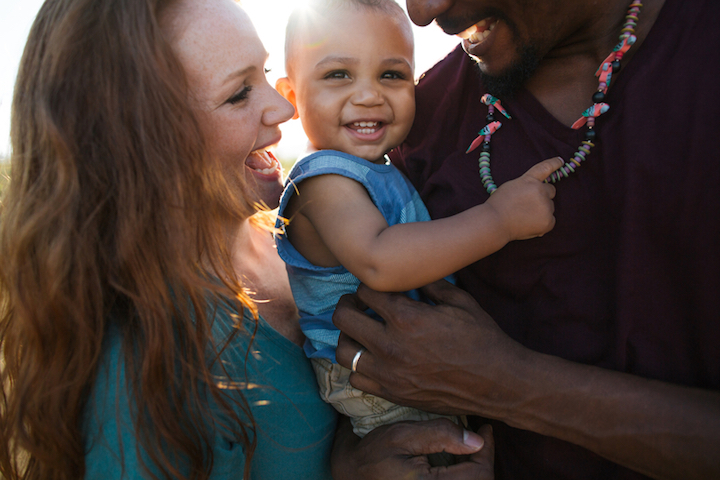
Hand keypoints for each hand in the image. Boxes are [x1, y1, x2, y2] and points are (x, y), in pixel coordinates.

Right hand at [331, 417, 494, 479]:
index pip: (479, 474)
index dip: (487, 450)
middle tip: (478, 435)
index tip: (485, 429)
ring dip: (475, 468)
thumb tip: (478, 440)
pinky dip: (464, 474)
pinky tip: (459, 458)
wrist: (351, 474)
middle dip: (483, 459)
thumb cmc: (373, 453)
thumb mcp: (402, 435)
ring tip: (469, 445)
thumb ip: (440, 434)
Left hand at [335, 280, 524, 416]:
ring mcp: (388, 373)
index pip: (365, 291)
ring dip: (348, 336)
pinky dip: (358, 367)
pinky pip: (355, 379)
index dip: (369, 285)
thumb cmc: (482, 338)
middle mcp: (390, 346)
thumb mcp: (460, 300)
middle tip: (358, 304)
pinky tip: (373, 358)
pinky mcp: (392, 394)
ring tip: (361, 331)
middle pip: (343, 317)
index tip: (376, 288)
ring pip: (342, 350)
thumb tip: (409, 272)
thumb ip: (429, 283)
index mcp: (407, 318)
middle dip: (348, 304)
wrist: (498, 383)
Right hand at [486, 156, 561, 240]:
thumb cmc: (498, 205)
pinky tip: (529, 224)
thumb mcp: (511, 186)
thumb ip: (526, 186)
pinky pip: (550, 220)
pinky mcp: (548, 221)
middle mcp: (540, 190)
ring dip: (542, 210)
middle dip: (543, 196)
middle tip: (528, 204)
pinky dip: (543, 223)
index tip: (560, 161)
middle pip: (550, 191)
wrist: (494, 222)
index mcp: (530, 180)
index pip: (545, 168)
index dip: (554, 163)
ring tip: (524, 216)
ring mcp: (546, 206)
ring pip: (550, 207)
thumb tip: (537, 192)